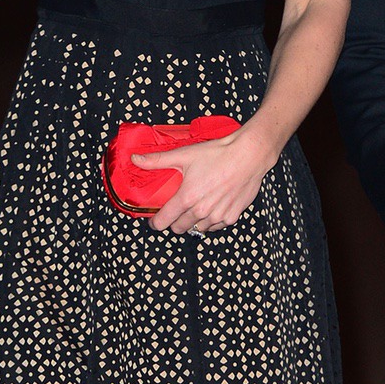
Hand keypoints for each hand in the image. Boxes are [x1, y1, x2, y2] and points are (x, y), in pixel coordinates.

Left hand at [133, 129, 274, 235]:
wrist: (248, 156)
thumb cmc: (218, 154)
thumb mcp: (184, 155)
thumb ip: (157, 160)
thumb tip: (135, 159)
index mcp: (187, 198)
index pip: (163, 222)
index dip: (155, 222)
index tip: (154, 219)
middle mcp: (201, 211)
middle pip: (179, 228)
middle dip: (174, 221)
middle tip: (176, 210)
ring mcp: (217, 216)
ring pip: (197, 229)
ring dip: (192, 222)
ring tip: (194, 207)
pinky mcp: (231, 217)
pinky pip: (215, 226)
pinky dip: (210, 221)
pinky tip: (211, 207)